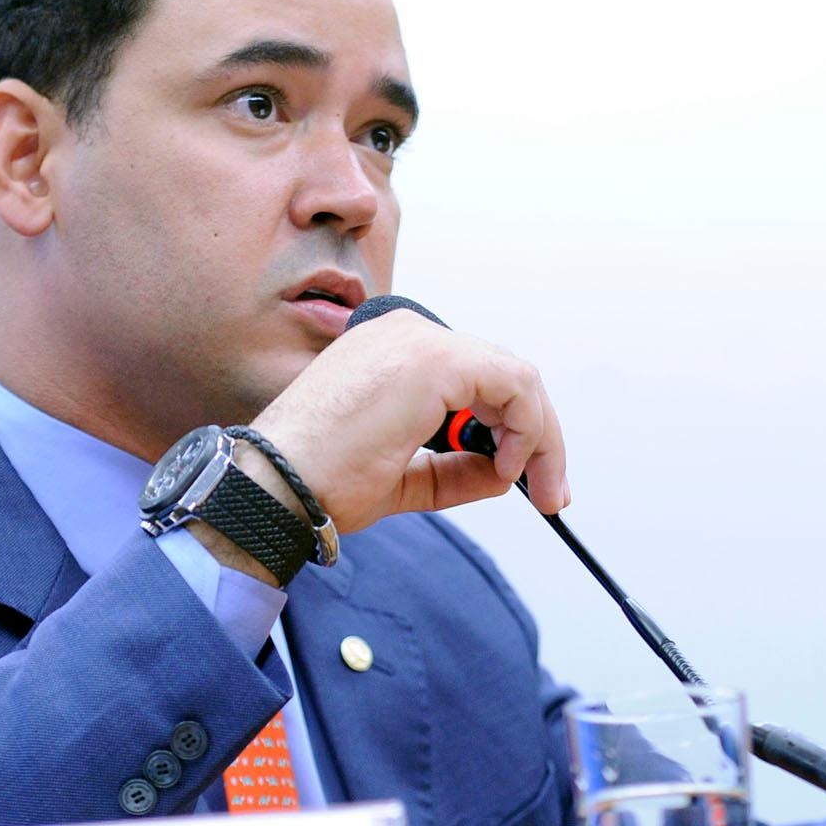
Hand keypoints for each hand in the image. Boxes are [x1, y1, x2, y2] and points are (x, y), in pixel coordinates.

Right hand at [249, 309, 569, 534]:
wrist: (273, 486)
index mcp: (391, 353)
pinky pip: (513, 385)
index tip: (528, 479)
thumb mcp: (403, 477)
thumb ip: (454, 467)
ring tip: (536, 487)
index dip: (514, 428)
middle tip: (552, 492)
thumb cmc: (316, 481)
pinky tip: (508, 466)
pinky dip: (527, 428)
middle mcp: (406, 334)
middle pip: (503, 376)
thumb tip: (503, 472)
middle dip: (538, 435)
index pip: (477, 379)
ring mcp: (418, 341)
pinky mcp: (433, 360)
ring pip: (516, 378)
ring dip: (539, 436)